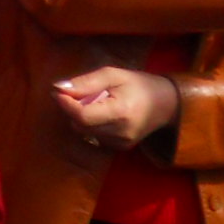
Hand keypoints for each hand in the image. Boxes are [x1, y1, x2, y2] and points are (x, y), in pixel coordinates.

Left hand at [53, 67, 179, 148]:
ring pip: (85, 132)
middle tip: (73, 92)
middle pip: (80, 125)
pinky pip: (94, 137)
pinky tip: (101, 112)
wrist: (167, 104)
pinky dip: (90, 124)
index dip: (66, 104)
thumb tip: (58, 87)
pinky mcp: (121, 148)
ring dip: (80, 116)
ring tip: (92, 101)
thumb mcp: (113, 75)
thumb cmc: (138, 84)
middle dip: (71, 109)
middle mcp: (121, 133)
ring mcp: (122, 143)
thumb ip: (86, 82)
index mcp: (121, 113)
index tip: (57, 90)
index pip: (83, 116)